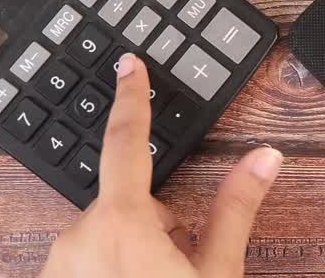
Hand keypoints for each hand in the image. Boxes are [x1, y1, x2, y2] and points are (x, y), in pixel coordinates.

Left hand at [41, 54, 281, 277]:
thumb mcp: (217, 272)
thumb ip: (235, 209)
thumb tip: (264, 158)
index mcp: (121, 226)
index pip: (127, 144)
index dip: (132, 99)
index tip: (129, 66)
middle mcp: (78, 239)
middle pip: (126, 203)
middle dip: (156, 225)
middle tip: (179, 263)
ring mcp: (59, 264)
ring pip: (105, 232)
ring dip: (132, 249)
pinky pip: (84, 257)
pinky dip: (108, 268)